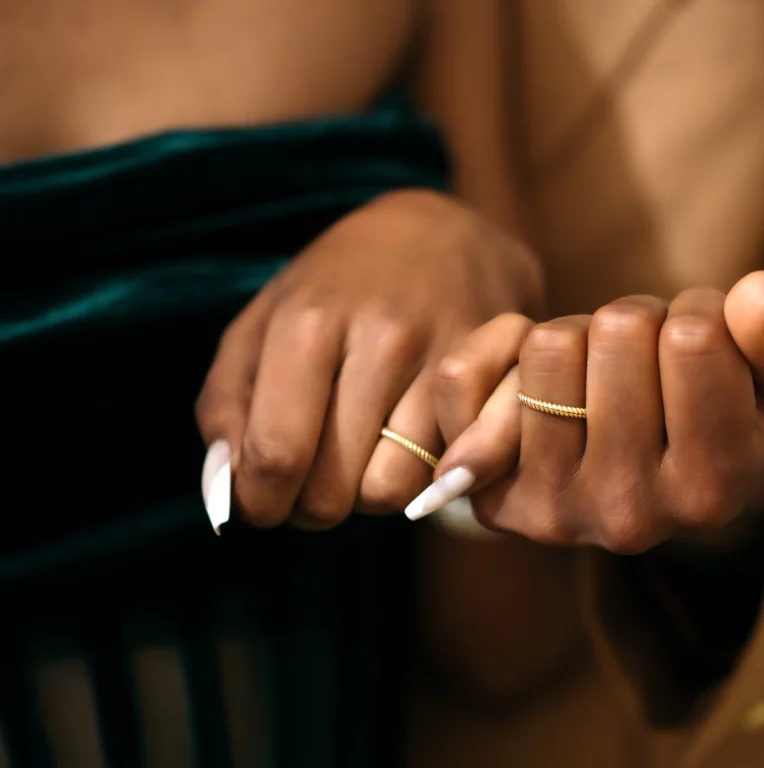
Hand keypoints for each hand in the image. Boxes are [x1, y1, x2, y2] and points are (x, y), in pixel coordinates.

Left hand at [195, 189, 543, 530]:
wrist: (445, 234)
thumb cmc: (337, 286)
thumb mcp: (263, 321)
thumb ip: (225, 405)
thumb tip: (224, 493)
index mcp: (309, 320)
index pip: (275, 454)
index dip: (258, 501)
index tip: (260, 500)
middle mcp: (382, 339)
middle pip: (331, 490)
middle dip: (308, 505)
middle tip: (310, 477)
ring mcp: (445, 360)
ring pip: (390, 492)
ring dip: (364, 494)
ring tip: (360, 456)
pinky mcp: (493, 381)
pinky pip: (442, 475)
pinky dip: (417, 477)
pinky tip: (407, 445)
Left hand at [408, 272, 763, 552]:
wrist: (646, 491)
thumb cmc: (716, 421)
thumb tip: (758, 292)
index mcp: (711, 490)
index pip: (692, 339)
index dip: (699, 313)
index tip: (699, 346)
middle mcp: (631, 515)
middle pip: (616, 332)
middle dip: (636, 323)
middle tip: (642, 362)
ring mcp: (553, 510)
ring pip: (548, 345)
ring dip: (575, 336)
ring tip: (596, 375)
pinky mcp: (491, 495)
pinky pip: (465, 377)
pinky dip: (499, 349)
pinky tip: (534, 382)